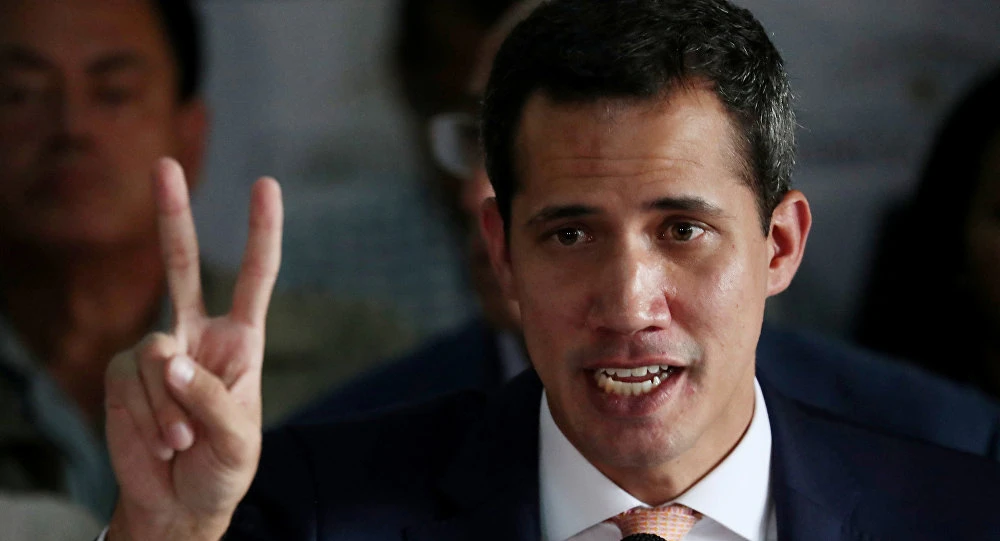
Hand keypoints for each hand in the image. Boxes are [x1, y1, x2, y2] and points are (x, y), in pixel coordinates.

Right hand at [104, 158, 282, 540]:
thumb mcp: (238, 438)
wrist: (181, 502)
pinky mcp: (123, 375)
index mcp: (241, 342)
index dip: (260, 233)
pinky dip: (147, 418)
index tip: (265, 185)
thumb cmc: (223, 467)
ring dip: (169, 408)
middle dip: (172, 215)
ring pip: (156, 355)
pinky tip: (161, 442)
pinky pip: (132, 383)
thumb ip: (209, 396)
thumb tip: (168, 357)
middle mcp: (198, 335)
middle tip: (164, 163)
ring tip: (183, 442)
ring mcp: (157, 353)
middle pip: (182, 266)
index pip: (254, 278)